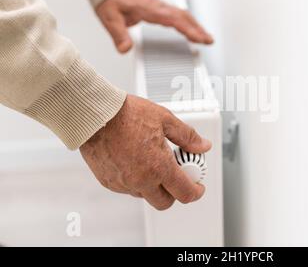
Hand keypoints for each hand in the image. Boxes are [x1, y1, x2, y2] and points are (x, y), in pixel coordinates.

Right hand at [79, 94, 211, 209]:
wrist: (96, 114)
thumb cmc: (126, 115)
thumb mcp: (165, 120)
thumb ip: (187, 137)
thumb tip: (202, 146)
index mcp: (159, 167)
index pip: (184, 193)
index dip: (196, 192)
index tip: (197, 187)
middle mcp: (141, 180)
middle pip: (165, 202)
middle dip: (174, 192)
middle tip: (176, 175)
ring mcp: (123, 184)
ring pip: (145, 195)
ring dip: (153, 185)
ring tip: (153, 161)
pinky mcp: (108, 182)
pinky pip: (127, 189)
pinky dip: (136, 180)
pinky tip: (135, 161)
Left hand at [95, 0, 213, 52]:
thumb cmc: (110, 1)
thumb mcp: (110, 18)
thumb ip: (118, 35)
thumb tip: (125, 49)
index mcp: (149, 8)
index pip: (173, 19)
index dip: (187, 29)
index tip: (198, 38)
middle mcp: (158, 7)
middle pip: (183, 17)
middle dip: (198, 29)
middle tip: (209, 41)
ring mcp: (160, 7)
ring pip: (183, 15)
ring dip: (196, 26)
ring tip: (206, 38)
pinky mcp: (160, 9)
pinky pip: (178, 15)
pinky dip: (189, 23)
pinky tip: (193, 31)